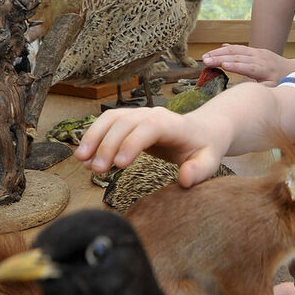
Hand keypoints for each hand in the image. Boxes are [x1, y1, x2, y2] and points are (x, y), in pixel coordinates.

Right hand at [74, 106, 226, 186]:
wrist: (204, 130)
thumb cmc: (205, 147)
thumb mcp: (210, 161)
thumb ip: (200, 171)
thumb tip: (185, 179)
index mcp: (174, 124)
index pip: (150, 126)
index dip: (132, 142)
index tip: (119, 164)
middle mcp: (154, 114)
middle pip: (126, 122)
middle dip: (108, 144)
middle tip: (97, 170)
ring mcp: (141, 115)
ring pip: (112, 118)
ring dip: (94, 137)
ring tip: (83, 162)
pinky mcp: (131, 120)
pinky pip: (108, 123)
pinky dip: (94, 136)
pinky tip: (86, 157)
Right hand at [202, 44, 294, 84]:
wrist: (291, 69)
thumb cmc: (280, 82)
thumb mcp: (273, 89)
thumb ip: (260, 90)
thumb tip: (244, 92)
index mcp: (264, 70)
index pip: (248, 67)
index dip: (235, 66)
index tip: (223, 65)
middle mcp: (259, 59)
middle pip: (237, 57)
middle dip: (220, 58)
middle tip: (205, 60)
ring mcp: (256, 52)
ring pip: (236, 50)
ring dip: (219, 52)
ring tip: (205, 56)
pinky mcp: (254, 50)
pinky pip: (239, 47)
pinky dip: (228, 48)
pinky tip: (219, 49)